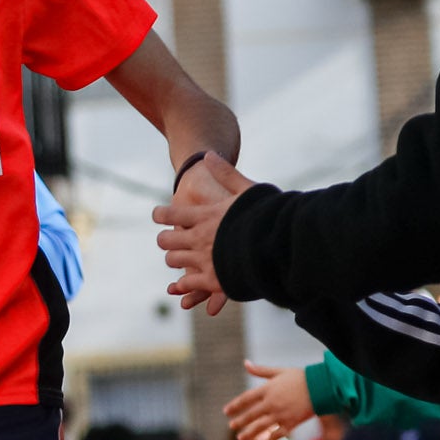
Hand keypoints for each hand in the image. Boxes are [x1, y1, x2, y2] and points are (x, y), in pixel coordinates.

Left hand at [155, 155, 255, 314]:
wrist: (281, 245)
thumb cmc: (268, 215)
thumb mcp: (248, 190)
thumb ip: (226, 173)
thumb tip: (208, 155)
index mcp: (206, 216)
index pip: (170, 215)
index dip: (161, 215)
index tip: (157, 215)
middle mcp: (200, 238)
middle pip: (166, 240)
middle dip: (167, 239)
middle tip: (169, 239)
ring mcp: (205, 260)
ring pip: (173, 260)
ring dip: (176, 259)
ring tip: (181, 258)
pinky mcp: (213, 281)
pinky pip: (189, 283)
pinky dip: (186, 285)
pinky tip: (186, 283)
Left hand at [225, 361, 312, 439]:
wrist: (321, 387)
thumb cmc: (300, 377)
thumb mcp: (279, 371)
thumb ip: (261, 370)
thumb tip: (246, 363)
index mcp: (267, 389)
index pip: (245, 399)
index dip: (234, 406)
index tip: (226, 411)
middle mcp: (271, 403)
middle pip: (250, 415)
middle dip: (239, 422)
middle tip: (232, 426)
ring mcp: (280, 414)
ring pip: (260, 427)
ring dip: (249, 433)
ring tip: (240, 438)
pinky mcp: (291, 423)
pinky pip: (276, 435)